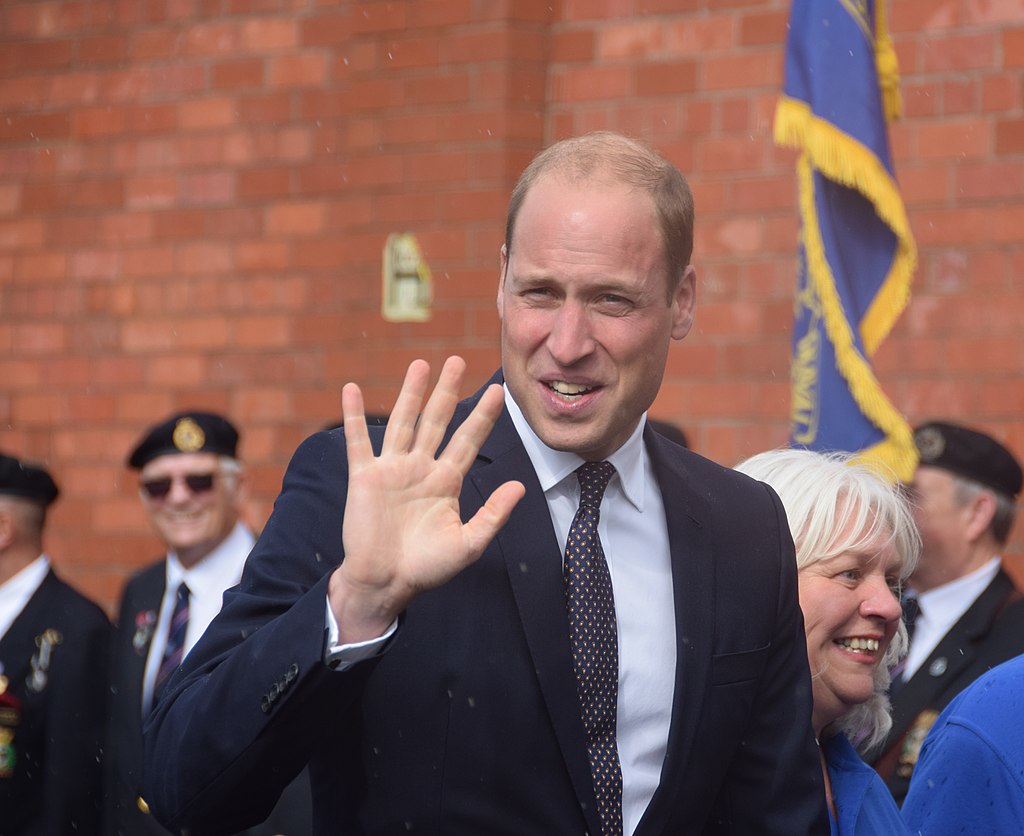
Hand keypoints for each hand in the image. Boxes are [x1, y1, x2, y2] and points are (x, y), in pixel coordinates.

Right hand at [328, 356, 524, 642]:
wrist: (386, 583)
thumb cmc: (427, 568)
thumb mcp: (468, 543)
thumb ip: (492, 514)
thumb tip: (520, 486)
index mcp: (446, 481)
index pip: (468, 440)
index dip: (483, 416)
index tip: (498, 390)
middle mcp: (421, 468)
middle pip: (437, 420)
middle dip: (447, 391)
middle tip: (457, 360)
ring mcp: (392, 469)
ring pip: (403, 422)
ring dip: (411, 393)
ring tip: (421, 364)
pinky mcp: (364, 477)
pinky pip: (359, 441)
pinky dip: (355, 416)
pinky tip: (352, 390)